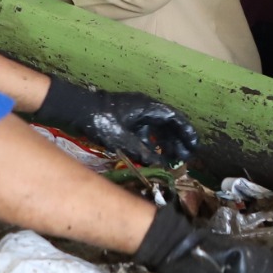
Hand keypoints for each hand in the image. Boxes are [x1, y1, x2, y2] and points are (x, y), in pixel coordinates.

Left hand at [33, 77, 198, 168]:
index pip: (174, 119)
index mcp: (148, 108)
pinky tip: (153, 157)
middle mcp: (145, 108)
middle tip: (184, 159)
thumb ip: (143, 152)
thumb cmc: (101, 121)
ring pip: (157, 129)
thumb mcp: (123, 140)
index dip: (187, 133)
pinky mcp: (128, 120)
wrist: (77, 110)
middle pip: (168, 125)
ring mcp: (136, 114)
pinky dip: (152, 144)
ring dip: (165, 144)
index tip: (194, 146)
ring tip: (171, 161)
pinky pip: (146, 132)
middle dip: (178, 142)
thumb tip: (160, 165)